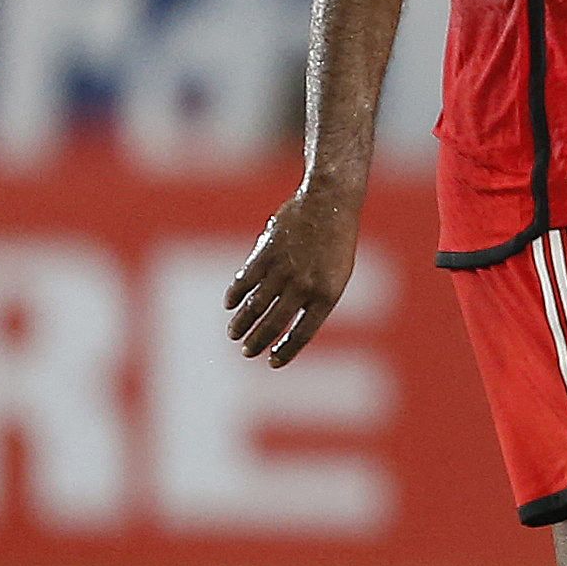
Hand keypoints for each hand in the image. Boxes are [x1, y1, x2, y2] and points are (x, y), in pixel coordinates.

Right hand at [224, 184, 362, 365]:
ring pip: (256, 304)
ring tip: (234, 334)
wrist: (330, 203)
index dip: (286, 350)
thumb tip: (283, 323)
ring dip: (242, 322)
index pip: (302, 333)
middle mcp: (304, 285)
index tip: (272, 362)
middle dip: (258, 341)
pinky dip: (235, 294)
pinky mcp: (266, 253)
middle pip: (275, 322)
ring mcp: (284, 269)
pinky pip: (245, 280)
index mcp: (327, 294)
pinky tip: (230, 305)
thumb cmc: (336, 243)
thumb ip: (312, 300)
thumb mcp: (336, 275)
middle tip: (247, 352)